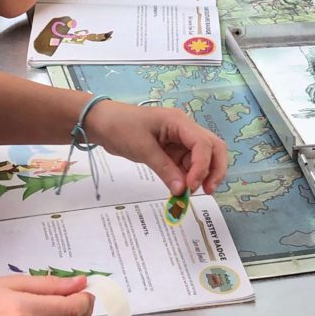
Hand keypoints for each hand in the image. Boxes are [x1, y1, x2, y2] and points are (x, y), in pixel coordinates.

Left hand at [85, 99, 226, 196]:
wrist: (101, 123)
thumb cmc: (120, 127)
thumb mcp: (142, 148)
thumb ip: (165, 169)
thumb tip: (182, 191)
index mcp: (179, 122)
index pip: (203, 143)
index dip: (202, 166)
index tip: (192, 186)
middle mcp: (184, 130)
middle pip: (213, 147)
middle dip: (214, 169)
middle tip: (207, 190)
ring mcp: (179, 140)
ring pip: (201, 158)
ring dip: (199, 175)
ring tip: (188, 193)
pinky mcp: (171, 150)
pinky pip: (186, 164)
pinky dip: (186, 177)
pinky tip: (180, 189)